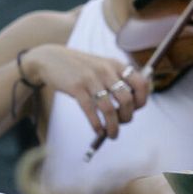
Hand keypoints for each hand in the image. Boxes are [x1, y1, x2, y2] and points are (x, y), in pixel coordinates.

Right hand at [21, 45, 151, 138]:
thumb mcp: (103, 66)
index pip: (141, 84)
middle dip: (127, 116)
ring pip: (109, 108)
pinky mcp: (76, 87)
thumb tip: (133, 105)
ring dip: (113, 126)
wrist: (51, 59)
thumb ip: (118, 79)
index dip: (142, 100)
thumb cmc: (81, 67)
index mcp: (117, 65)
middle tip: (123, 123)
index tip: (136, 110)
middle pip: (127, 99)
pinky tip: (98, 131)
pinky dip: (96, 124)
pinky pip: (90, 110)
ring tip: (112, 134)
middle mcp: (106, 70)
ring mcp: (91, 79)